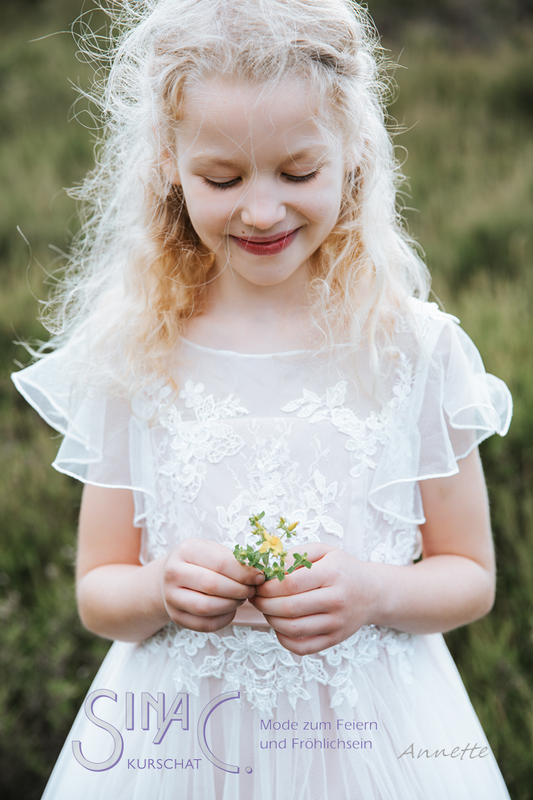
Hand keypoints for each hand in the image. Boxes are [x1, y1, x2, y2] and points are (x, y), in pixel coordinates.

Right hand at [161, 539, 264, 632]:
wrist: (172, 575)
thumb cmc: (199, 561)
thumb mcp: (213, 550)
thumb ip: (234, 559)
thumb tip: (258, 574)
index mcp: (186, 550)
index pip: (220, 563)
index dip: (243, 573)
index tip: (258, 577)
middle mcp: (173, 572)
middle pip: (212, 585)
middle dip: (239, 590)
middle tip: (251, 590)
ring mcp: (171, 596)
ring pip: (207, 607)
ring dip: (231, 605)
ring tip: (241, 598)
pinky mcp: (175, 616)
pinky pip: (204, 624)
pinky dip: (223, 619)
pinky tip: (231, 610)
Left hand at [249, 543, 377, 654]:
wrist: (372, 592)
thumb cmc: (342, 568)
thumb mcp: (323, 551)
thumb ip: (295, 554)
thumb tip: (267, 566)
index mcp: (332, 574)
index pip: (291, 583)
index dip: (268, 586)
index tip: (258, 584)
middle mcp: (337, 600)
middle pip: (290, 607)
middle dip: (264, 604)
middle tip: (256, 598)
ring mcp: (337, 623)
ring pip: (293, 629)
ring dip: (271, 620)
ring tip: (266, 610)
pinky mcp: (335, 639)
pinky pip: (303, 647)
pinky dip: (284, 639)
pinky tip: (280, 626)